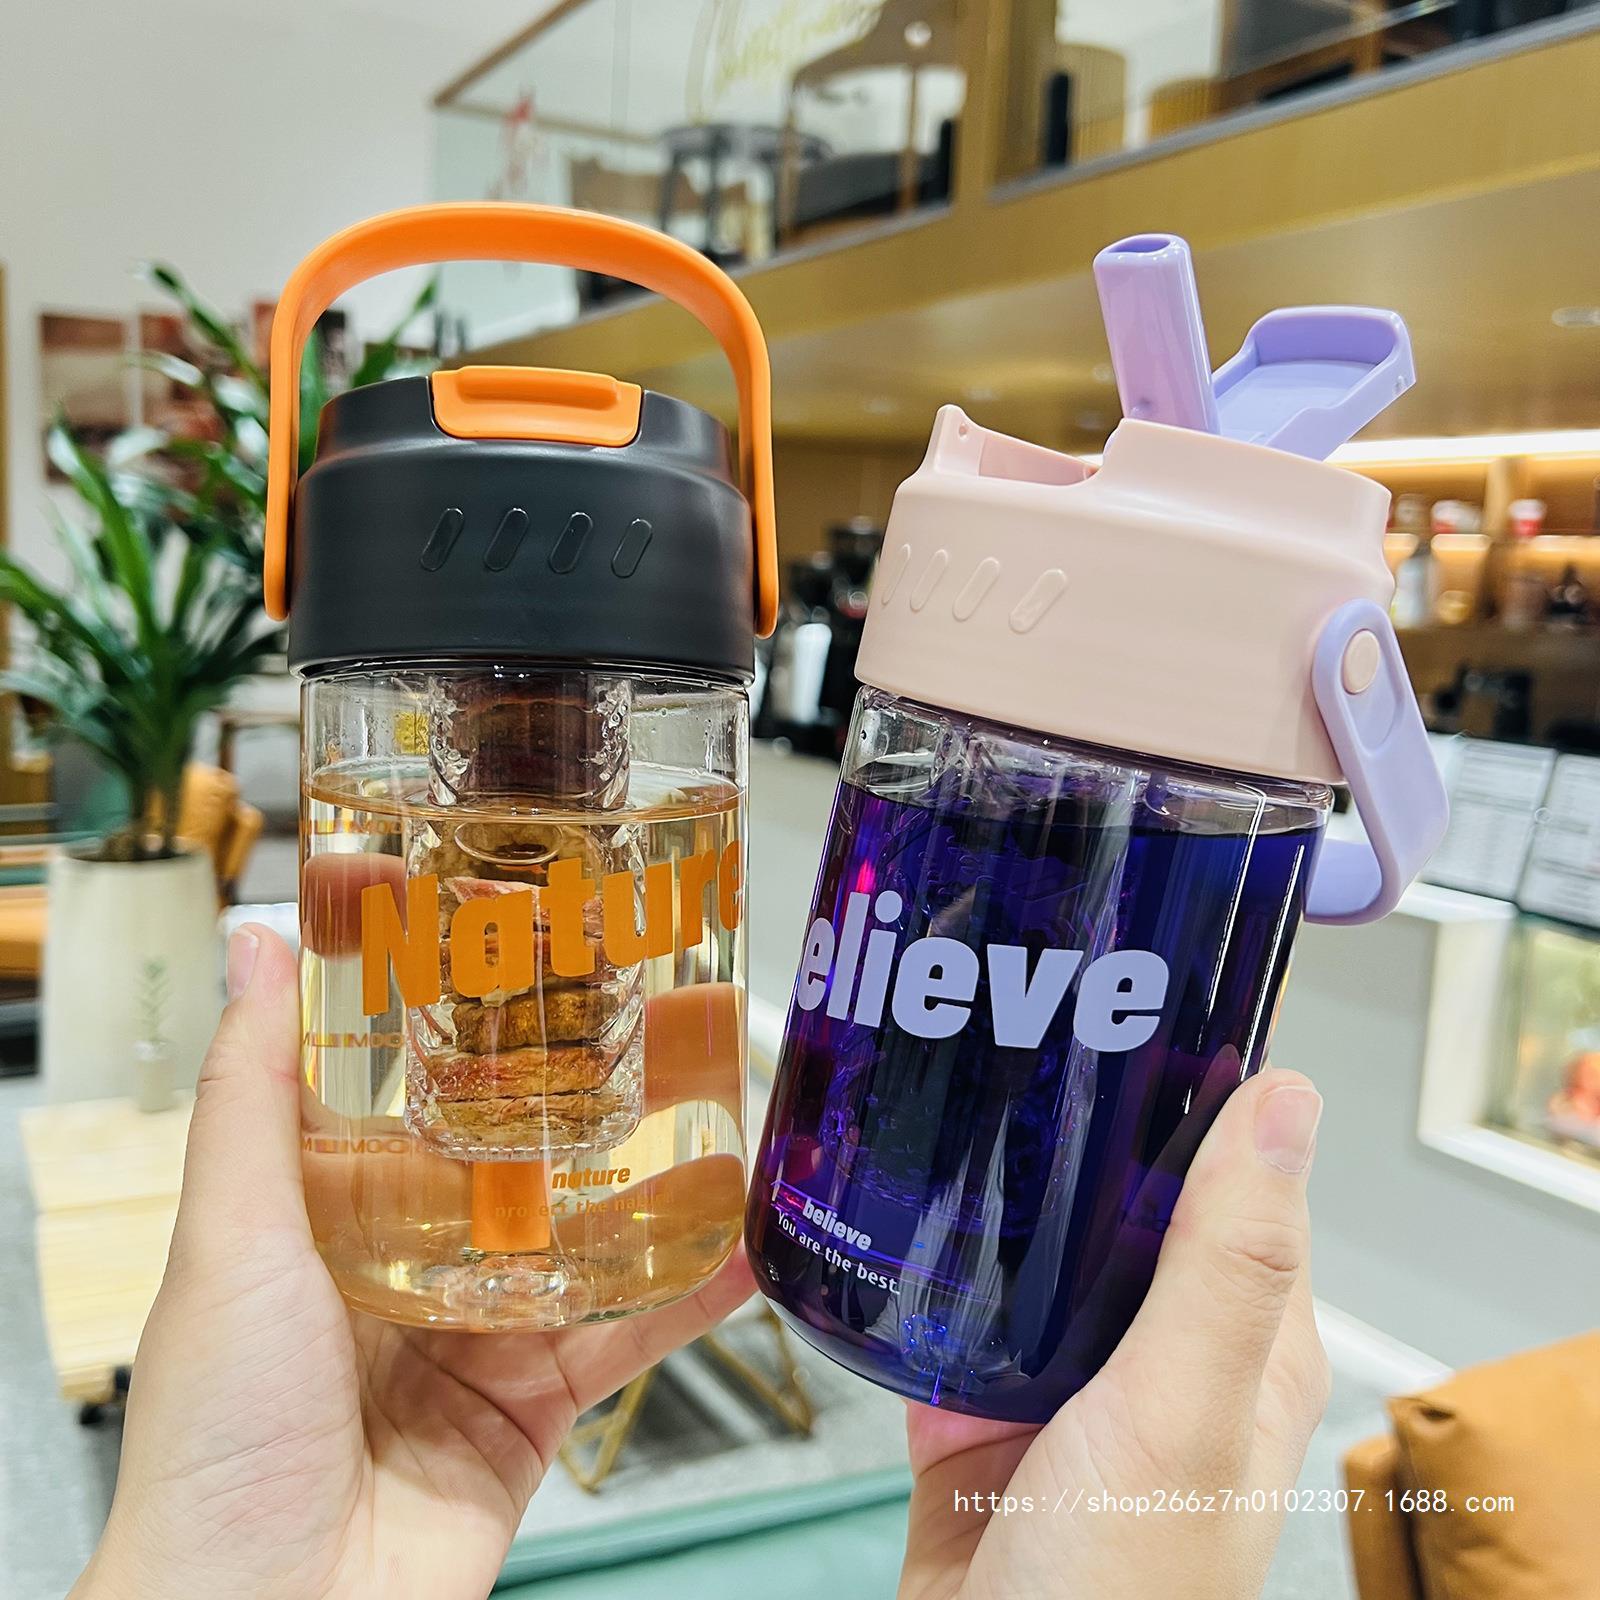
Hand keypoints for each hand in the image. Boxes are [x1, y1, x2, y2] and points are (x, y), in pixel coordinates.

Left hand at [75, 926, 751, 1599]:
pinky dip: (688, 1300)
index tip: (551, 954)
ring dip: (662, 1189)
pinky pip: (623, 1339)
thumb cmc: (220, 1435)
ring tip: (733, 1114)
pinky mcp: (534, 1411)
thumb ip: (255, 1094)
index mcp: (333, 1216)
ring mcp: (479, 1339)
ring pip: (588, 1244)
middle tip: (670, 1021)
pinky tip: (742, 1252)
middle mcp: (411, 1268)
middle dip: (596, 1099)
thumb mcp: (233, 1237)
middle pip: (524, 1163)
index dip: (485, 1028)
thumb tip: (259, 943)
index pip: (421, 1097)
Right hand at [899, 1068, 1327, 1599]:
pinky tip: (888, 1222)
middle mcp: (1154, 1360)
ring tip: (936, 1092)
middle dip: (1068, 1126)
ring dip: (990, 1194)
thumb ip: (1228, 1262)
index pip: (1233, 1179)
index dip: (1196, 1086)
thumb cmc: (1112, 1594)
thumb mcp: (1181, 1409)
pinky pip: (947, 1318)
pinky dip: (921, 1275)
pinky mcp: (973, 1421)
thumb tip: (1288, 1100)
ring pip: (1025, 1255)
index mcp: (1237, 1347)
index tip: (1130, 995)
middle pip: (1117, 1207)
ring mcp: (1061, 1392)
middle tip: (1002, 1020)